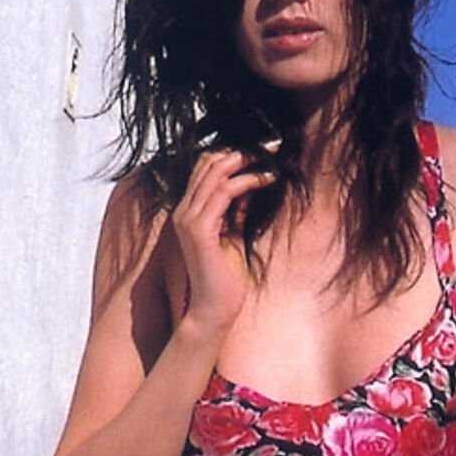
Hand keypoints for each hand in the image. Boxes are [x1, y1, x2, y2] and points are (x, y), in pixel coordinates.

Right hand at [171, 139, 280, 338]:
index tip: (262, 150)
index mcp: (189, 212)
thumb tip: (251, 183)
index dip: (232, 153)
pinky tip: (267, 178)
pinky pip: (223, 192)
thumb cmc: (226, 278)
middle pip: (208, 163)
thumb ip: (237, 209)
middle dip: (241, 150)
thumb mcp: (234, 234)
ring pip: (215, 172)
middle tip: (271, 146)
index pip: (205, 168)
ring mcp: (188, 220)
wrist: (215, 309)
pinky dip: (247, 180)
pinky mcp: (199, 230)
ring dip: (247, 161)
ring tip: (273, 158)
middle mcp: (183, 211)